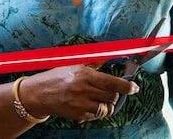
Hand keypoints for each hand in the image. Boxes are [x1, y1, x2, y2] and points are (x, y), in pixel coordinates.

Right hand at [16, 64, 138, 122]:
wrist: (38, 94)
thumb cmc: (56, 77)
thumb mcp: (74, 65)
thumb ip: (94, 63)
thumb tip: (110, 55)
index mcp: (84, 75)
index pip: (113, 83)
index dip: (127, 86)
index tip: (134, 87)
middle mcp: (83, 90)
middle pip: (112, 96)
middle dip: (114, 94)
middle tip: (109, 91)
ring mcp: (81, 105)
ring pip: (107, 108)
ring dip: (107, 104)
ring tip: (98, 98)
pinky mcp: (79, 116)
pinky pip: (97, 116)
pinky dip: (97, 111)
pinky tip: (87, 104)